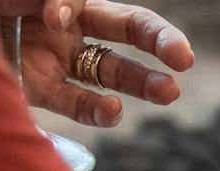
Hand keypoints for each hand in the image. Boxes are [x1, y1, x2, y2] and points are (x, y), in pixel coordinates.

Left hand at [0, 1, 191, 126]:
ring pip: (109, 70)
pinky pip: (76, 102)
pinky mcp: (38, 89)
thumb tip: (61, 9)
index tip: (92, 28)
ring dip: (141, 83)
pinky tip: (112, 112)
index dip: (107, 16)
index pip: (95, 3)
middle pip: (121, 30)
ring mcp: (51, 57)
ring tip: (169, 93)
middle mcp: (59, 23)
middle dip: (156, 44)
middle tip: (182, 62)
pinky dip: (97, 111)